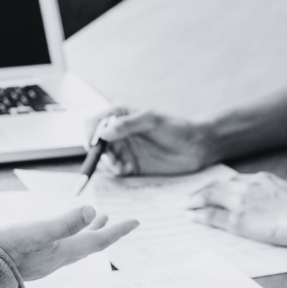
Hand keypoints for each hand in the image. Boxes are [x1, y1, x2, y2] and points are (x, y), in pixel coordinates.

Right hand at [0, 206, 139, 281]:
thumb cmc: (4, 251)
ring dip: (85, 232)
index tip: (135, 222)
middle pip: (87, 244)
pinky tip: (58, 235)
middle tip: (116, 222)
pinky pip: (57, 247)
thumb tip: (91, 209)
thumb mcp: (36, 232)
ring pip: (72, 246)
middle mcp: (56, 258)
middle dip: (102, 232)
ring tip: (93, 221)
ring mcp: (42, 260)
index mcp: (62, 251)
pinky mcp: (29, 259)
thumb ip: (64, 224)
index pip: (97, 241)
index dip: (117, 231)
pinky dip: (66, 236)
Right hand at [90, 106, 214, 175]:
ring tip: (120, 165)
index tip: (92, 145)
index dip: (89, 134)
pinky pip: (115, 171)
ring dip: (107, 163)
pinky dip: (116, 172)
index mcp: (120, 115)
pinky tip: (127, 170)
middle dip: (97, 152)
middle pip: (96, 143)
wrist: (197, 146)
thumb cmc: (177, 127)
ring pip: (104, 158)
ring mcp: (124, 150)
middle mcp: (118, 133)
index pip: (95, 122)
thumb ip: (128, 124)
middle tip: (109, 159)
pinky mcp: (131, 166)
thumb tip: (104, 132)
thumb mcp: (152, 120)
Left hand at [191, 172, 286, 246]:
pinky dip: (200, 216)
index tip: (213, 188)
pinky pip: (213, 216)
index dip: (220, 185)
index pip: (233, 180)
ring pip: (210, 197)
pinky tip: (192, 217)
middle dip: (202, 191)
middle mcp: (247, 186)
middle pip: (217, 186)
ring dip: (196, 200)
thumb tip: (271, 200)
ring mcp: (240, 202)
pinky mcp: (237, 220)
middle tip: (192, 196)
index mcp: (261, 179)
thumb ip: (274, 193)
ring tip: (187, 205)